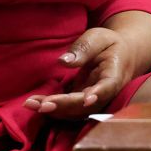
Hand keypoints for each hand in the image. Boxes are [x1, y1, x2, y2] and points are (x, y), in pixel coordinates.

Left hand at [22, 27, 137, 119]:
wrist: (119, 56)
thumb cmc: (109, 44)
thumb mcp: (98, 38)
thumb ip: (84, 48)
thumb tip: (63, 61)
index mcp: (114, 75)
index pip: (108, 87)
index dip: (97, 94)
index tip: (86, 99)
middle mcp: (105, 94)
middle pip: (86, 105)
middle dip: (64, 106)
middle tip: (42, 105)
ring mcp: (92, 101)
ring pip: (75, 111)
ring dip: (54, 110)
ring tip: (31, 104)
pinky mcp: (81, 102)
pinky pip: (68, 109)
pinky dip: (52, 107)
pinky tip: (34, 103)